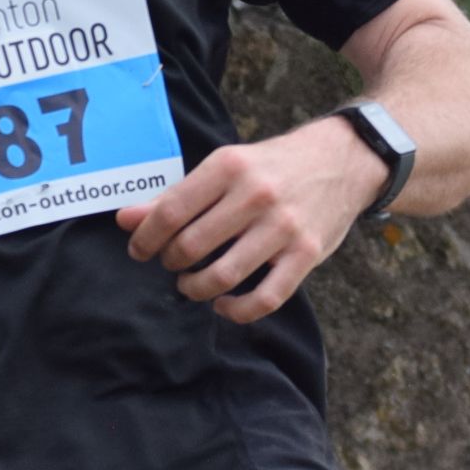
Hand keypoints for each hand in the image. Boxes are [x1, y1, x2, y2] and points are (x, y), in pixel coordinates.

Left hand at [116, 118, 381, 322]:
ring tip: (190, 284)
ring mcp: (283, 227)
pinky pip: (264, 299)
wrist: (343, 159)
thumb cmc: (273, 165)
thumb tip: (125, 220)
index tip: (139, 250)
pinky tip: (223, 304)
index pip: (170, 212)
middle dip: (170, 263)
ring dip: (196, 289)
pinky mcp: (306, 255)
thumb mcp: (225, 166)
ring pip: (222, 277)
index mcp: (228, 166)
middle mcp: (255, 195)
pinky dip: (236, 311)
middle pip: (191, 247)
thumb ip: (176, 195)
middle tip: (170, 263)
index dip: (145, 239)